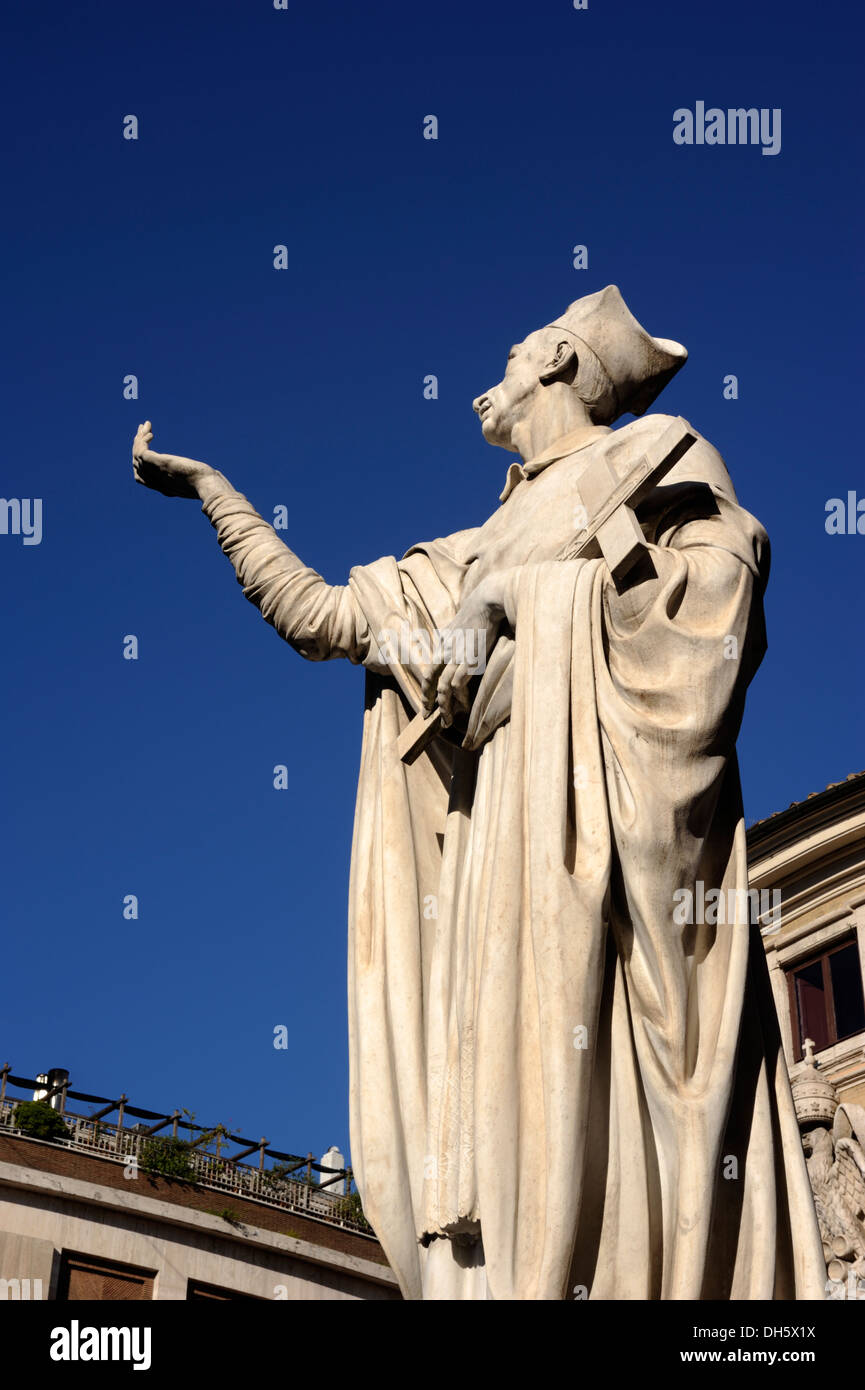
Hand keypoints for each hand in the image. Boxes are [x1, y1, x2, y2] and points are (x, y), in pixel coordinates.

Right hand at [132, 421, 212, 498]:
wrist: (208, 486)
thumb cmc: (208, 486)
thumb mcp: (197, 484)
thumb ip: (194, 479)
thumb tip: (210, 475)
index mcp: (164, 488)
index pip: (142, 477)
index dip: (140, 462)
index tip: (146, 446)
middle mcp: (156, 482)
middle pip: (137, 464)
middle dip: (137, 446)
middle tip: (142, 430)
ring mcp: (156, 473)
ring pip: (137, 455)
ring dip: (139, 439)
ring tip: (145, 426)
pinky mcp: (158, 463)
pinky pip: (141, 451)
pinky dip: (142, 441)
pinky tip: (150, 433)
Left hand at [421, 578, 505, 727]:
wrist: (486, 602)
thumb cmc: (476, 612)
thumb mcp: (456, 624)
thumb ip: (450, 634)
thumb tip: (447, 636)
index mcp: (442, 645)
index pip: (429, 671)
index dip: (426, 689)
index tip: (426, 703)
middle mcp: (446, 652)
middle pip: (431, 681)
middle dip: (428, 701)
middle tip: (427, 716)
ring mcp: (457, 656)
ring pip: (443, 687)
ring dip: (444, 706)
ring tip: (447, 720)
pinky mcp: (471, 660)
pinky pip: (459, 683)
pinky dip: (460, 697)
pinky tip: (465, 705)